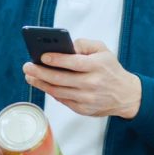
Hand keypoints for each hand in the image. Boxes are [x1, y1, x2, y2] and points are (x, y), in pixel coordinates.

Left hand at [22, 39, 141, 118]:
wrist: (126, 95)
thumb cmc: (110, 69)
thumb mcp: (102, 50)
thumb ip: (84, 44)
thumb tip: (65, 45)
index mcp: (97, 66)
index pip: (74, 63)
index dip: (56, 60)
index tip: (42, 56)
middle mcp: (92, 84)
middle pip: (61, 79)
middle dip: (40, 72)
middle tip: (27, 66)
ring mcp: (87, 99)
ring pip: (58, 91)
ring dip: (40, 84)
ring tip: (29, 76)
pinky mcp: (83, 109)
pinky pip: (63, 100)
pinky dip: (51, 92)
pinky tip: (42, 84)